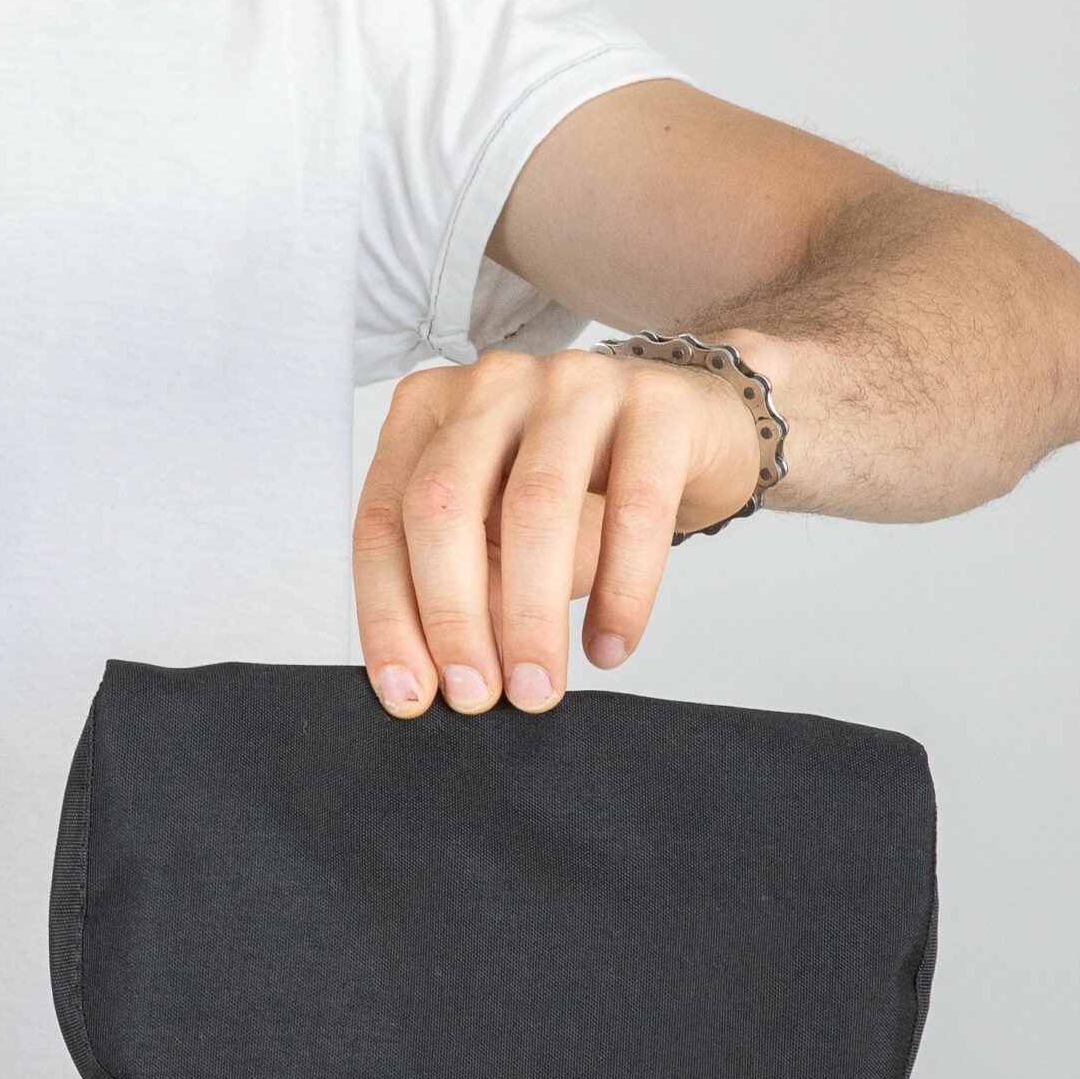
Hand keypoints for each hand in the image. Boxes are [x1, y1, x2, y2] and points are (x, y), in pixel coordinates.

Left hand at [352, 346, 761, 715]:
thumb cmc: (578, 490)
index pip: (381, 521)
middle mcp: (490, 385)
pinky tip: (609, 649)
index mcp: (426, 413)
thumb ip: (462, 584)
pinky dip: (622, 593)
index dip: (387, 616)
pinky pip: (634, 510)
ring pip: (535, 509)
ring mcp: (573, 382)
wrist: (697, 432)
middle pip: (443, 508)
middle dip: (451, 618)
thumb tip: (434, 674)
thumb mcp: (499, 537)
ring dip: (531, 617)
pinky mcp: (657, 402)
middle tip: (473, 696)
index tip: (409, 695)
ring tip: (538, 688)